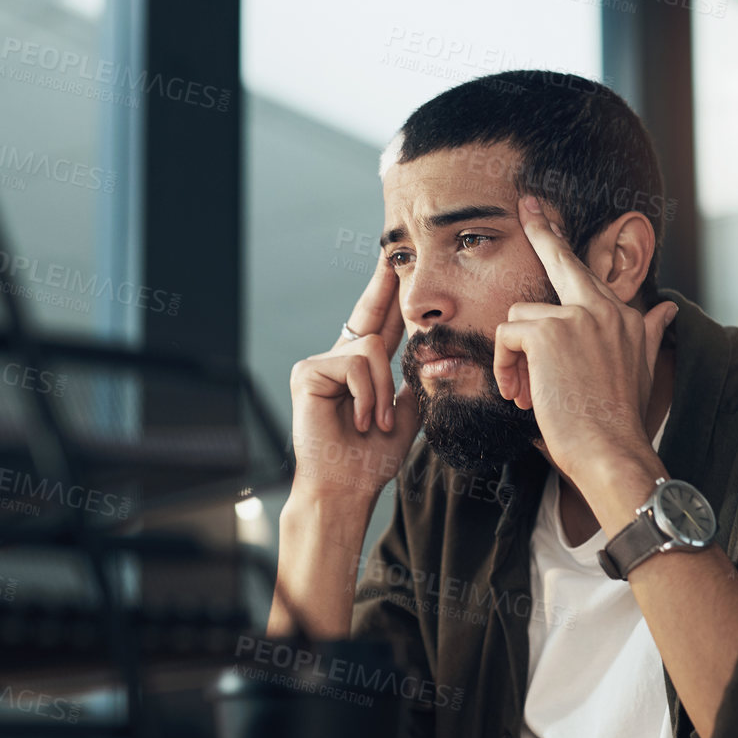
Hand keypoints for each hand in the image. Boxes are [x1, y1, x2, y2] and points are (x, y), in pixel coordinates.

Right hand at [285, 246, 421, 506]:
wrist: (345, 487)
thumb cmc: (370, 460)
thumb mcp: (404, 415)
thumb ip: (412, 382)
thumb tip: (431, 352)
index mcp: (360, 370)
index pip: (379, 324)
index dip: (389, 294)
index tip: (398, 265)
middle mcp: (337, 360)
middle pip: (368, 312)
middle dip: (383, 283)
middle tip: (395, 250)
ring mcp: (319, 363)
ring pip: (371, 348)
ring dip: (382, 391)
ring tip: (374, 422)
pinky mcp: (307, 371)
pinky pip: (355, 364)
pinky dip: (366, 396)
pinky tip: (358, 421)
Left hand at [494, 194, 678, 487]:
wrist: (612, 450)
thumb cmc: (619, 420)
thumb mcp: (640, 370)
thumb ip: (648, 333)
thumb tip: (668, 309)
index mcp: (623, 317)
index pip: (587, 273)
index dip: (561, 244)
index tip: (543, 214)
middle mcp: (603, 309)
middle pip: (562, 259)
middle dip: (542, 229)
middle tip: (526, 205)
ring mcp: (577, 317)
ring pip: (521, 318)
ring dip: (515, 358)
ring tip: (527, 393)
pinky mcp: (548, 334)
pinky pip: (508, 336)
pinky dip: (505, 366)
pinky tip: (520, 394)